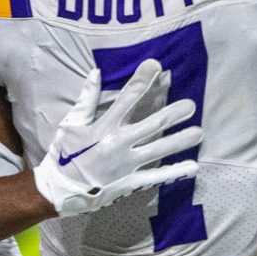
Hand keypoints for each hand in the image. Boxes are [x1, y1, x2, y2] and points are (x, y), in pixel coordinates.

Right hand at [31, 60, 203, 217]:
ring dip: (180, 140)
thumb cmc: (63, 154)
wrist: (58, 190)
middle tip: (191, 106)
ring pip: (159, 149)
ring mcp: (126, 164)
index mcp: (104, 126)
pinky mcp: (129, 182)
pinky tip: (192, 166)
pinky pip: (156, 177)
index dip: (143, 79)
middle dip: (174, 113)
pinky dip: (174, 172)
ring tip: (199, 132)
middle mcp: (119, 143)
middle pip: (153, 123)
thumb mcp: (71, 124)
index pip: (127, 96)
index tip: (156, 65)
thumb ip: (86, 99)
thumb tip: (96, 72)